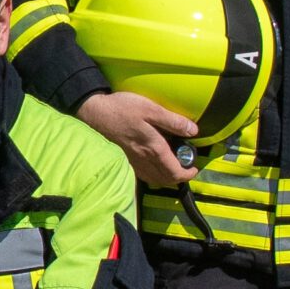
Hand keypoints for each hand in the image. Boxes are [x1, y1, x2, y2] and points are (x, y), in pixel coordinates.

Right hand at [78, 90, 196, 186]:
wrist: (95, 113)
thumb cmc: (122, 109)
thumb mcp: (151, 109)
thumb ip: (173, 121)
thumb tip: (193, 131)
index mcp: (154, 149)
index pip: (174, 172)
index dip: (187, 174)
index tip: (194, 168)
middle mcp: (143, 160)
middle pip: (164, 180)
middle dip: (178, 178)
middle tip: (186, 168)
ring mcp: (132, 162)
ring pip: (153, 179)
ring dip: (165, 178)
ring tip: (171, 167)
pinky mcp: (124, 159)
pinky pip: (142, 175)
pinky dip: (152, 175)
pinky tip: (153, 164)